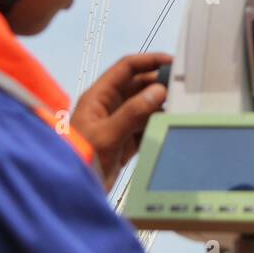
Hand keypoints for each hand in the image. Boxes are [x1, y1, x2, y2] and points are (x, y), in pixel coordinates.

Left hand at [71, 53, 169, 190]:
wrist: (71, 191)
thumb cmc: (80, 158)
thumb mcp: (107, 134)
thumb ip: (133, 112)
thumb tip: (159, 91)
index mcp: (99, 97)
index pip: (126, 68)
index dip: (148, 61)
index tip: (171, 62)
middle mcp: (108, 107)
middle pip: (138, 86)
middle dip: (159, 85)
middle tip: (182, 87)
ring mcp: (117, 125)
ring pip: (144, 107)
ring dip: (160, 107)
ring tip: (180, 107)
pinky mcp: (124, 143)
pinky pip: (145, 128)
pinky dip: (157, 126)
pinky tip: (169, 127)